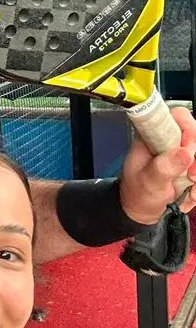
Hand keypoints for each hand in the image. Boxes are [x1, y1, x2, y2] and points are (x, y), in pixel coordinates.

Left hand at [120, 105, 195, 222]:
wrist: (141, 210)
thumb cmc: (138, 192)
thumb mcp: (148, 181)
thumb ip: (164, 167)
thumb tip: (185, 152)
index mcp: (153, 136)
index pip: (177, 117)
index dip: (189, 130)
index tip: (188, 151)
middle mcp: (168, 141)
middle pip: (195, 135)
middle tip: (191, 176)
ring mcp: (180, 153)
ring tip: (191, 190)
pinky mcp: (188, 165)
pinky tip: (191, 195)